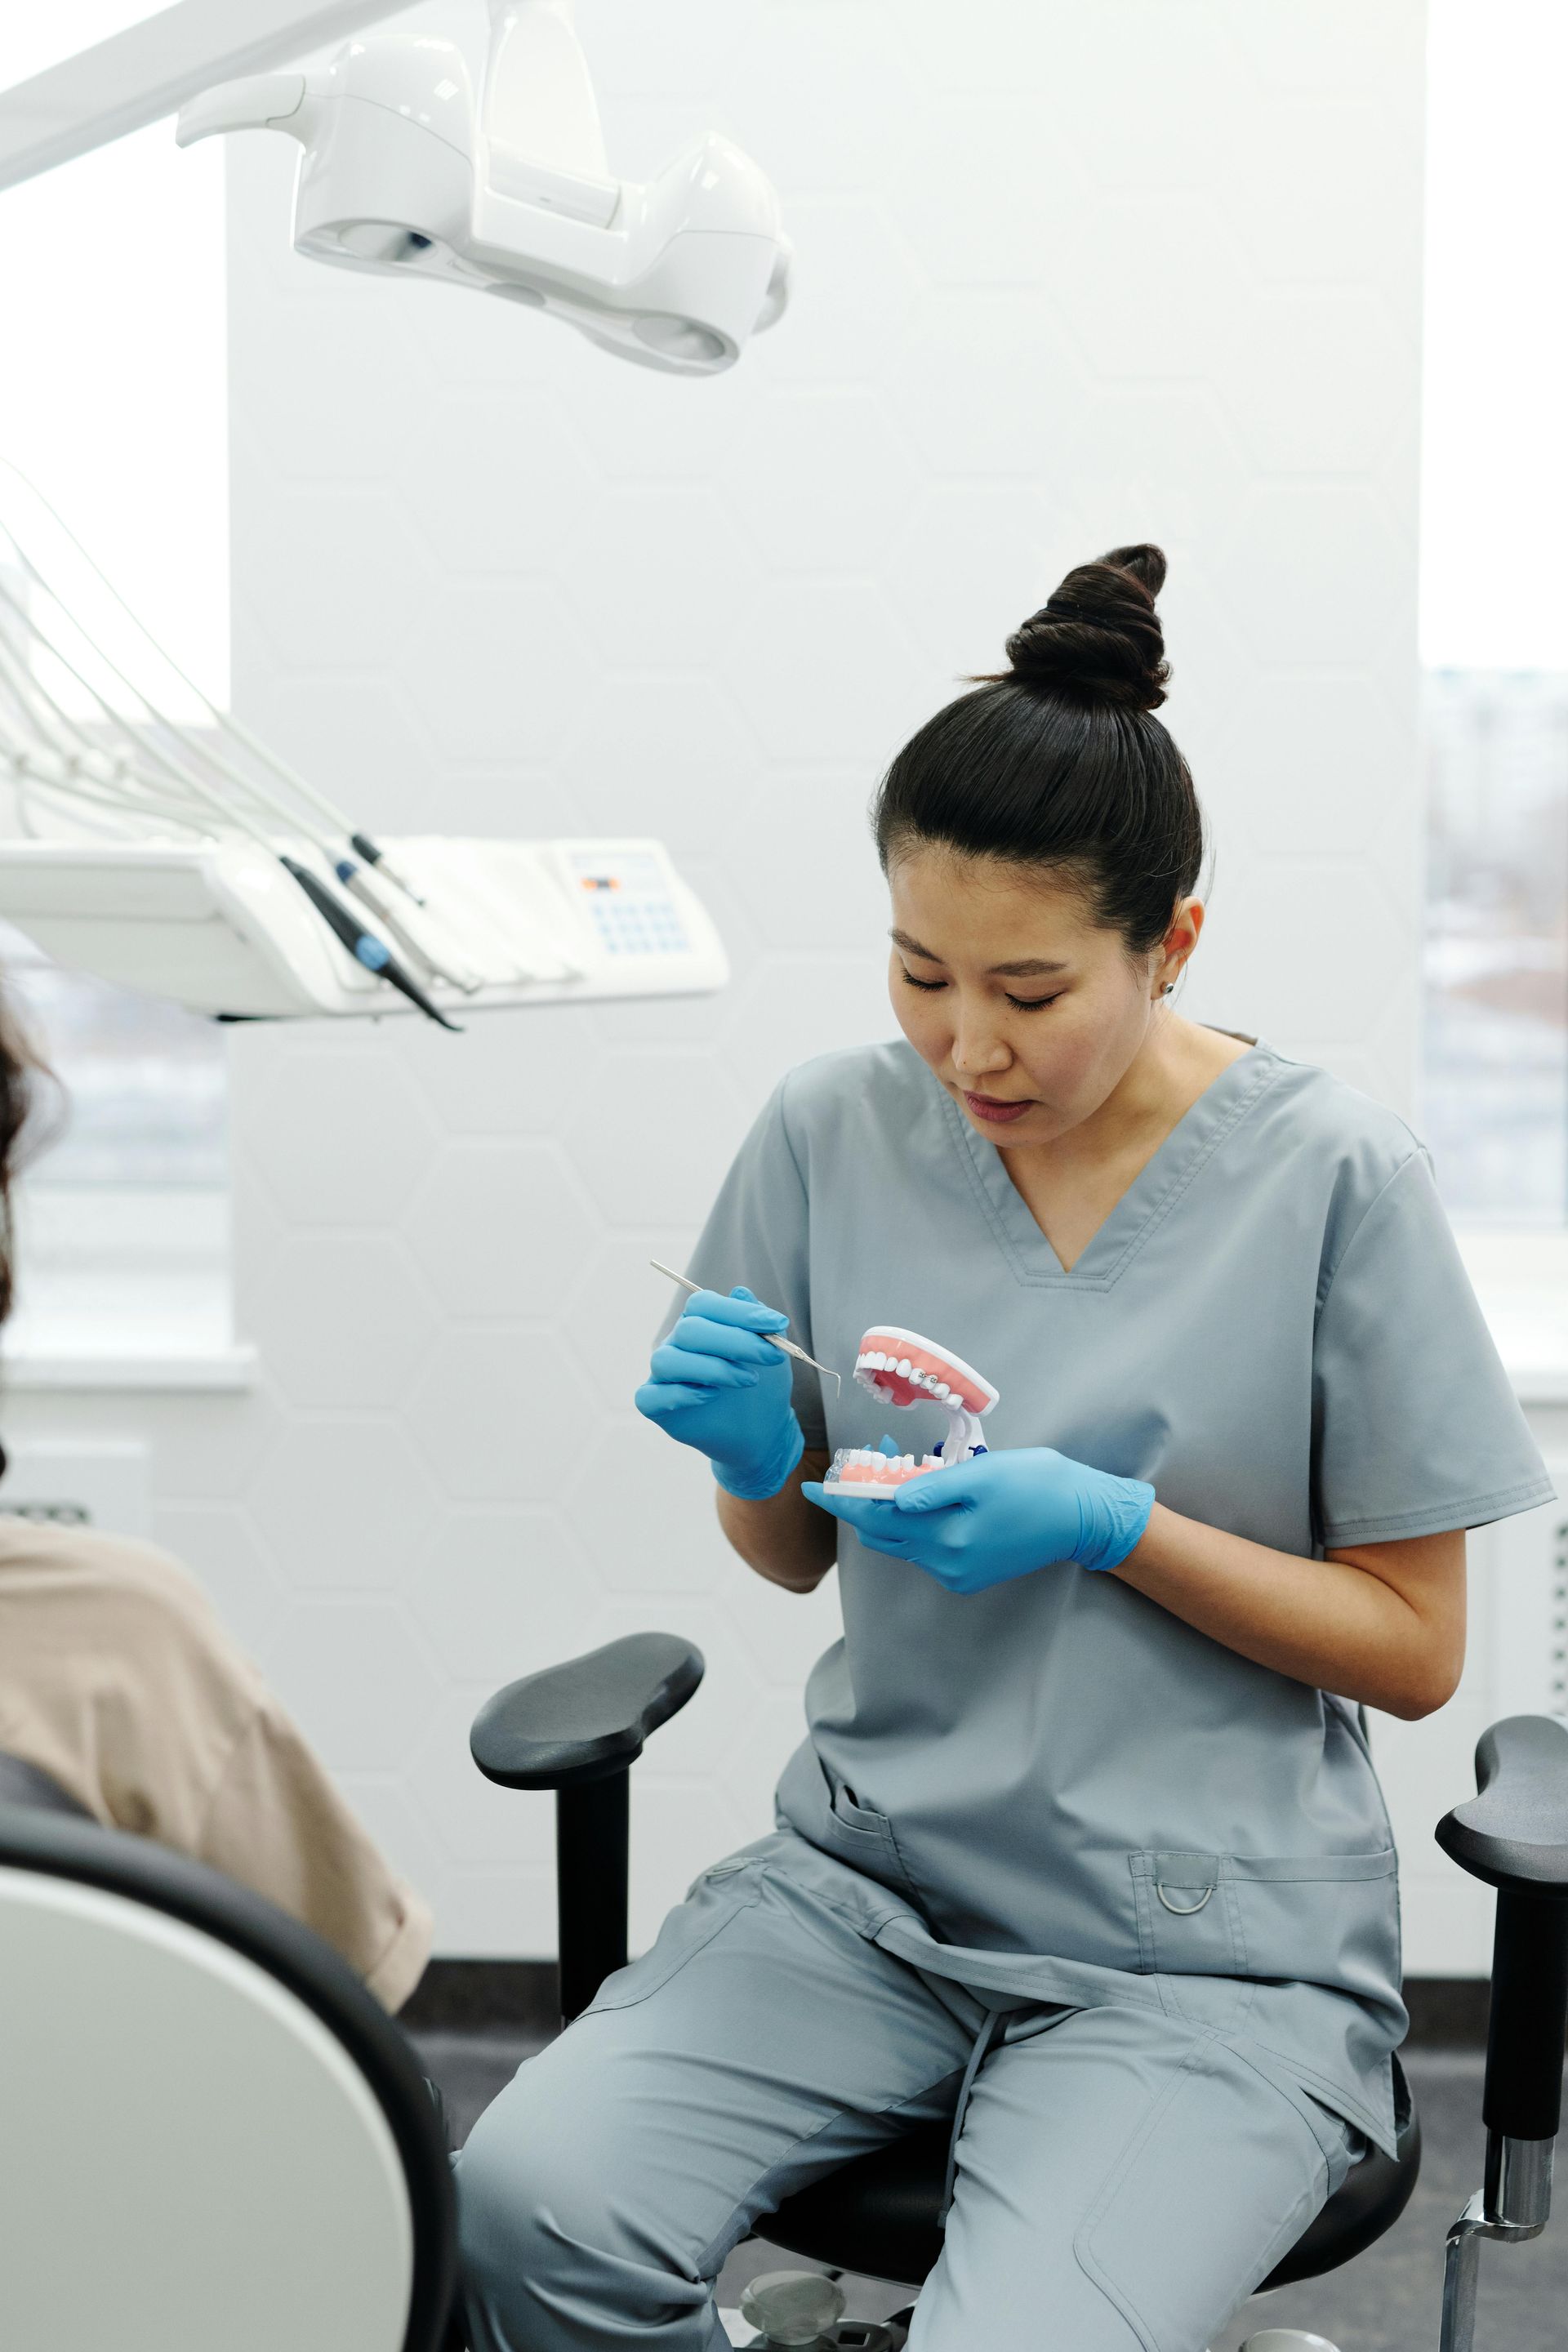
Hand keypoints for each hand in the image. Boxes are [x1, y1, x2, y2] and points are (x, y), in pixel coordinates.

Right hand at [635, 1286, 803, 1500]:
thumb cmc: (761, 1385)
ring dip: (711, 1368)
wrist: (761, 1430)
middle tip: (769, 1356)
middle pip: (689, 1330)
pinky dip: (679, 1394)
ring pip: (667, 1360)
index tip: (776, 1323)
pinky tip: (710, 1397)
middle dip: (734, 1341)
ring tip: (748, 1380)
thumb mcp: (769, 1352)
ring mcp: (664, 1375)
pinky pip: (650, 1395)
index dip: (738, 1312)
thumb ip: (757, 1322)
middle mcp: (677, 1344)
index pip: (704, 1304)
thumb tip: (742, 1292)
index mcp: (701, 1324)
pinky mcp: (656, 1406)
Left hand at [802, 1447, 1153, 1592]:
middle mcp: (946, 1563)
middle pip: (884, 1534)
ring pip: (904, 1540)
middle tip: (863, 1460)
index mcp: (946, 1539)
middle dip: (865, 1499)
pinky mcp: (970, 1572)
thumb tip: (890, 1499)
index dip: (841, 1501)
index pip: (876, 1519)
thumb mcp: (982, 1474)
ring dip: (890, 1508)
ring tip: (894, 1466)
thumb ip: (932, 1489)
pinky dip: (914, 1521)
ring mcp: (958, 1572)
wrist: (1082, 1516)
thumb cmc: (1037, 1484)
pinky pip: (926, 1547)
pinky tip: (923, 1493)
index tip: (811, 1487)